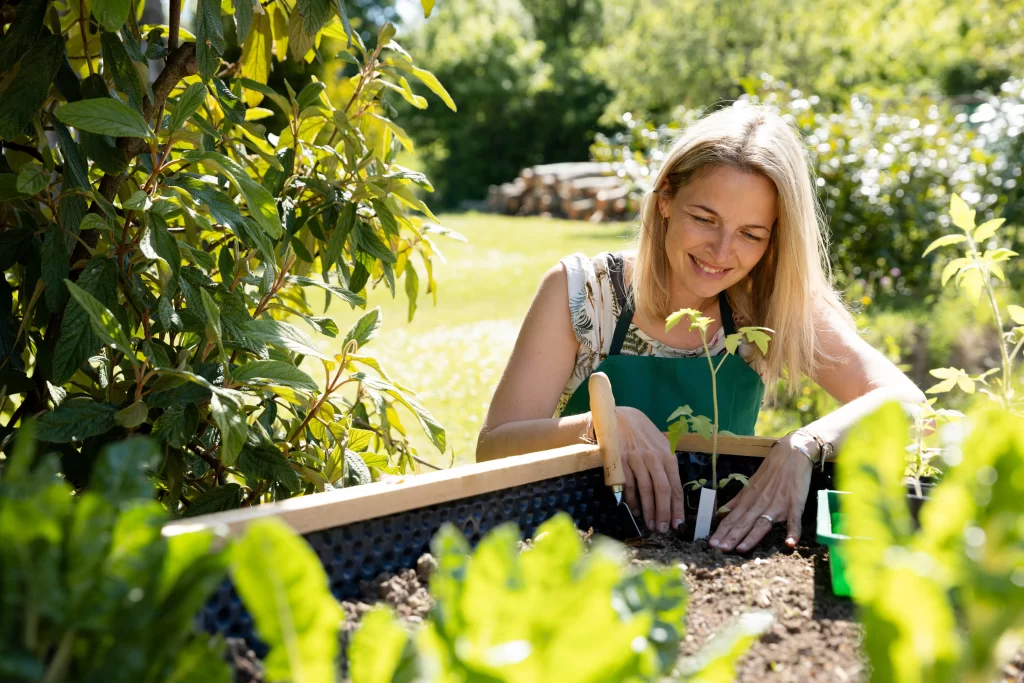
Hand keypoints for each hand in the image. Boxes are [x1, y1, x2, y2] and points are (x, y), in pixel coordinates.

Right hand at [614, 406, 685, 532]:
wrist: (620, 417)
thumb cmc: (643, 432)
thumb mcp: (661, 444)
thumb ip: (667, 465)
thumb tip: (671, 492)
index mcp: (667, 455)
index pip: (675, 486)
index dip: (676, 507)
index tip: (677, 523)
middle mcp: (653, 458)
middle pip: (661, 491)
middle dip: (663, 513)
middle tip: (663, 529)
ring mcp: (636, 460)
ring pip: (644, 491)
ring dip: (648, 511)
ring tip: (651, 525)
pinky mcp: (621, 462)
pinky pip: (628, 486)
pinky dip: (632, 501)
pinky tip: (635, 511)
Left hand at [709, 432, 814, 551]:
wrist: (791, 454)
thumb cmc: (770, 471)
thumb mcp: (750, 485)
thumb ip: (737, 502)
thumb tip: (720, 514)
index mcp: (748, 499)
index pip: (732, 518)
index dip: (722, 531)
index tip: (711, 544)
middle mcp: (760, 503)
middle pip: (743, 523)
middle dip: (730, 537)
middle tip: (718, 550)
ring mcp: (777, 504)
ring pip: (762, 523)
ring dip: (752, 537)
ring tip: (741, 550)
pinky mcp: (795, 503)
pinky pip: (794, 520)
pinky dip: (793, 531)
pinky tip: (790, 544)